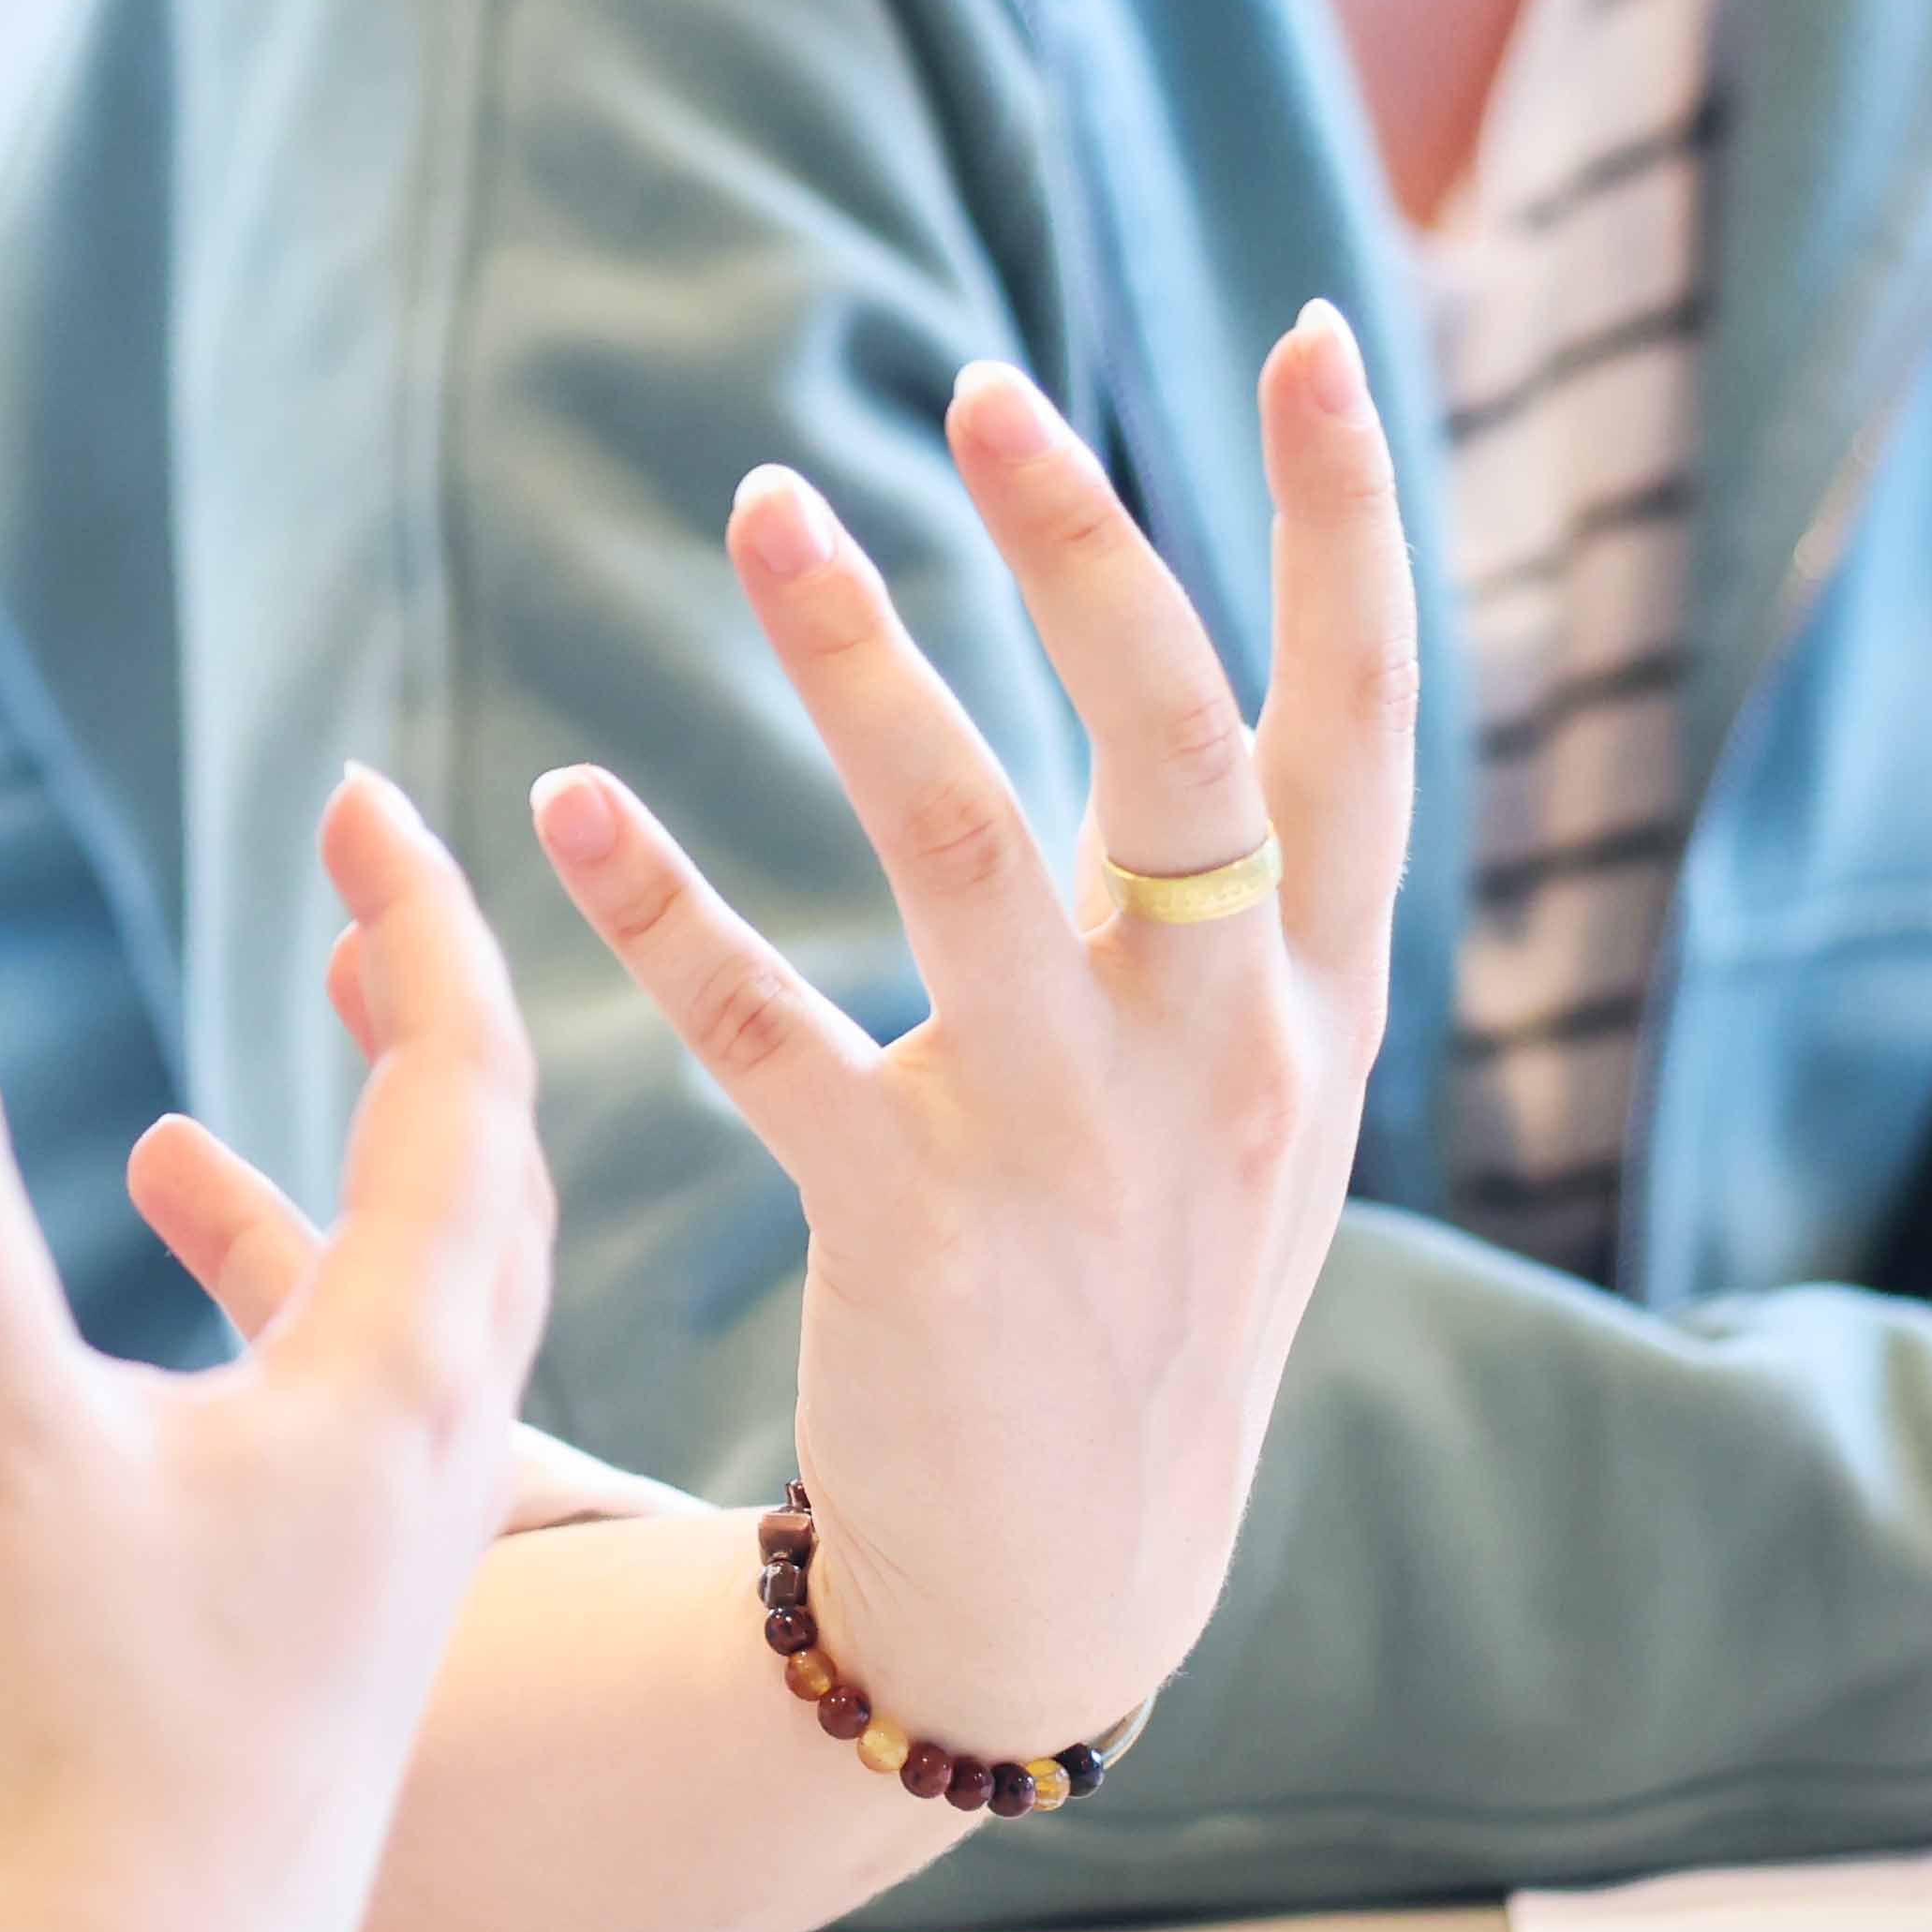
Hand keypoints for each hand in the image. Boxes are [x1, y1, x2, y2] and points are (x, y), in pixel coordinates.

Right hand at [0, 772, 547, 1931]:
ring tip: (333, 1020)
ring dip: (401, 1137)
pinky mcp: (341, 1616)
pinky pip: (374, 1386)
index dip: (413, 923)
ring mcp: (401, 1546)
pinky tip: (176, 1223)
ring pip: (453, 1286)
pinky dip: (305, 1273)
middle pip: (494, 1173)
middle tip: (368, 877)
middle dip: (439, 1007)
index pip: (456, 1088)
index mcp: (392, 1386)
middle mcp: (439, 1454)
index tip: (357, 790)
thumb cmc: (61, 1735)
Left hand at [475, 310, 1414, 1766]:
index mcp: (1316, 1001)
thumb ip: (1218, 892)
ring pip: (969, 852)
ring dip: (860, 668)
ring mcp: (1081, 1145)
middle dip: (1087, 553)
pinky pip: (773, 1041)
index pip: (1362, 722)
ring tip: (766, 507)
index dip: (1349, 526)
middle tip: (976, 390)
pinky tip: (569, 802)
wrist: (1068, 1596)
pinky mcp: (922, 1235)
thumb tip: (1129, 643)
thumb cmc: (1146, 1292)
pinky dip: (664, 912)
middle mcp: (1223, 1053)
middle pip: (1176, 749)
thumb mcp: (1248, 1093)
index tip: (1311, 336)